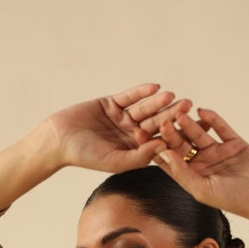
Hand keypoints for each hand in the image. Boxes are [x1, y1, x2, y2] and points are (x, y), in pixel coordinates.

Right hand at [45, 83, 192, 173]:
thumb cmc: (86, 156)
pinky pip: (129, 97)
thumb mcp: (116, 160)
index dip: (173, 136)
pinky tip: (154, 87)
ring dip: (158, 101)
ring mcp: (122, 118)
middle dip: (170, 114)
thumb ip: (140, 156)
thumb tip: (164, 147)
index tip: (189, 130)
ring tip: (172, 95)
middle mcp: (131, 134)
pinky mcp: (112, 103)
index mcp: (135, 151)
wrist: (59, 139)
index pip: (157, 141)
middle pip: (155, 123)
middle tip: (188, 106)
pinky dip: (140, 92)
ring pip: (144, 109)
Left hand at [153, 109, 248, 223]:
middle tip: (162, 121)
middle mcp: (202, 163)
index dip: (157, 149)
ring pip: (200, 134)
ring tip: (181, 113)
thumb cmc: (233, 200)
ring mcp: (218, 151)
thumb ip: (182, 173)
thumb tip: (163, 155)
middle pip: (183, 144)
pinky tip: (202, 111)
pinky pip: (221, 127)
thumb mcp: (202, 190)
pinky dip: (213, 119)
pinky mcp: (233, 142)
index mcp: (191, 176)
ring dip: (190, 124)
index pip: (170, 160)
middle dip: (172, 133)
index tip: (143, 139)